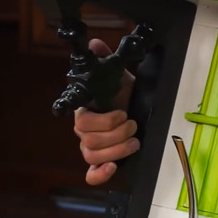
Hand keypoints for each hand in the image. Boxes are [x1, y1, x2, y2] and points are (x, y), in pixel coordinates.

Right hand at [73, 39, 136, 184]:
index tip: (121, 113)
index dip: (103, 121)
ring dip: (117, 150)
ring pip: (93, 156)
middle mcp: (85, 132)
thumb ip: (105, 60)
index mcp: (86, 112)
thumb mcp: (119, 75)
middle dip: (117, 133)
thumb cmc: (124, 94)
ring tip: (134, 140)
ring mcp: (93, 147)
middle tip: (133, 124)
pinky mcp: (102, 161)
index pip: (82, 122)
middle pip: (90, 141)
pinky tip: (113, 167)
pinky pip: (92, 174)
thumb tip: (96, 43)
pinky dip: (100, 174)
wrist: (134, 107)